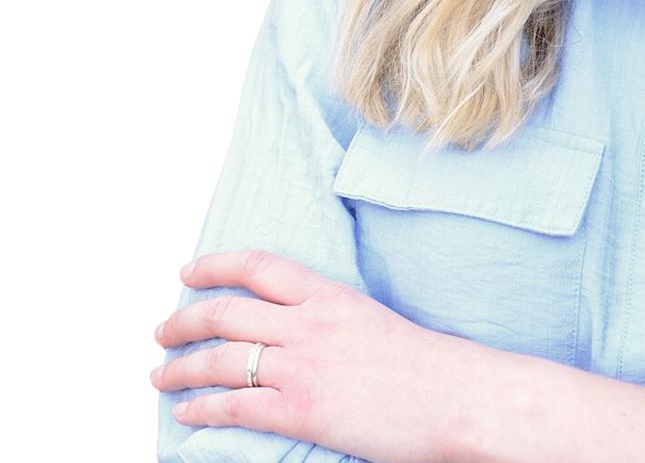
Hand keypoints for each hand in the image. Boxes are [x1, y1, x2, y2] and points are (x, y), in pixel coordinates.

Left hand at [150, 249, 476, 462]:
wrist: (451, 395)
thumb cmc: (422, 363)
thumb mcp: (370, 318)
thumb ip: (328, 316)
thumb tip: (291, 325)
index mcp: (329, 295)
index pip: (258, 267)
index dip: (215, 265)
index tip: (189, 272)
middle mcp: (308, 324)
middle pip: (226, 312)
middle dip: (183, 320)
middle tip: (163, 330)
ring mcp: (301, 367)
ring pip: (219, 359)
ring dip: (180, 369)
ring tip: (160, 376)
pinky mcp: (299, 410)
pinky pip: (234, 407)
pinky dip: (202, 409)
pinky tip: (187, 413)